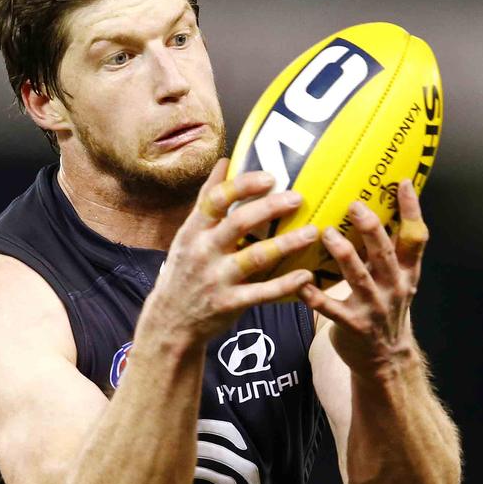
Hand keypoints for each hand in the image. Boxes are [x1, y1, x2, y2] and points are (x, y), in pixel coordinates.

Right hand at [146, 158, 318, 343]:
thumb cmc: (185, 272)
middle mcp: (203, 252)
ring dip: (287, 244)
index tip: (270, 177)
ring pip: (256, 257)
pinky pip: (262, 293)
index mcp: (194, 231)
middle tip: (298, 198)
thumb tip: (225, 162)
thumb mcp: (187, 235)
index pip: (216, 199)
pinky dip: (286, 284)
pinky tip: (307, 275)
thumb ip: (207, 200)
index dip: (244, 185)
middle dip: (270, 208)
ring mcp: (216, 279)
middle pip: (238, 223)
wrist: (170, 321)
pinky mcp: (229, 304)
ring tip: (312, 232)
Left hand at [298, 180, 428, 377]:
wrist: (385, 359)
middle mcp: (393, 288)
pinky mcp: (352, 326)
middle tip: (353, 205)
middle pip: (384, 253)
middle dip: (370, 228)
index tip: (403, 183)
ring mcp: (373, 308)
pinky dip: (314, 297)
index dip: (411, 210)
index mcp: (406, 273)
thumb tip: (377, 211)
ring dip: (342, 254)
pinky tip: (300, 284)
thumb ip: (390, 252)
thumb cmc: (385, 310)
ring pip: (358, 278)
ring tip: (326, 234)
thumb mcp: (398, 281)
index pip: (415, 237)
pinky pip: (331, 309)